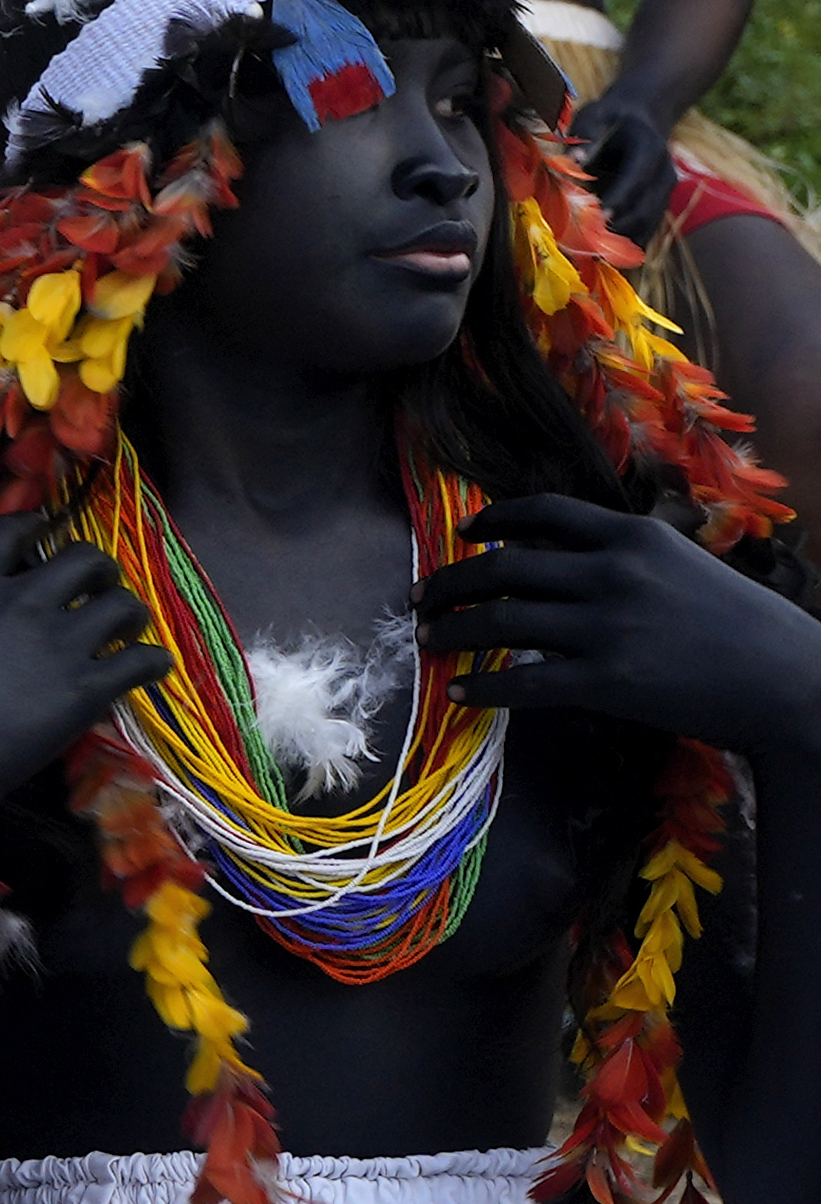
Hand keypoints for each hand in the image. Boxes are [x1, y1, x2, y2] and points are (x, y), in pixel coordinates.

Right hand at [0, 523, 164, 823]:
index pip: (14, 529)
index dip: (34, 528)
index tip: (40, 539)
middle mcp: (24, 600)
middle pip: (86, 557)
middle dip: (95, 572)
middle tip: (90, 593)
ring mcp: (62, 643)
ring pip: (126, 604)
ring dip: (126, 616)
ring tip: (120, 633)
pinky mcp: (89, 687)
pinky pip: (145, 660)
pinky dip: (150, 663)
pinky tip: (143, 670)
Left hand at [426, 493, 820, 754]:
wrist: (788, 680)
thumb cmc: (738, 625)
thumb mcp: (681, 565)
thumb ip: (621, 558)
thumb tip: (551, 561)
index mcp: (632, 537)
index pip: (541, 513)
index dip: (491, 520)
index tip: (461, 534)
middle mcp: (613, 573)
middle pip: (501, 567)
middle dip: (448, 582)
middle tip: (419, 599)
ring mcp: (608, 628)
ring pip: (498, 622)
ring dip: (450, 631)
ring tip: (427, 640)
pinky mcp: (607, 682)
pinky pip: (521, 682)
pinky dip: (481, 686)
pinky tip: (459, 691)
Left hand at [573, 91, 681, 253]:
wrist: (640, 119)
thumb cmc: (610, 118)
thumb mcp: (596, 114)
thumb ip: (586, 135)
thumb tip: (573, 160)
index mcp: (650, 150)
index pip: (637, 178)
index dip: (620, 198)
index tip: (599, 217)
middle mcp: (663, 175)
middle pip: (646, 208)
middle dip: (618, 228)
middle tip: (587, 244)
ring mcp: (663, 194)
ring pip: (648, 225)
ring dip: (622, 243)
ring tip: (591, 256)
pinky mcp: (655, 207)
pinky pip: (645, 231)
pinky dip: (626, 245)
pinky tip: (603, 257)